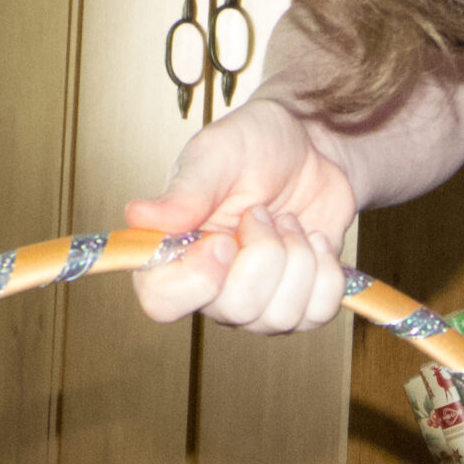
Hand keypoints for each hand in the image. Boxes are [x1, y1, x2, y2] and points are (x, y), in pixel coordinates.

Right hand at [125, 99, 355, 331]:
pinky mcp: (301, 305)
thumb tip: (137, 217)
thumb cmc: (256, 147)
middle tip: (262, 213)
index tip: (224, 241)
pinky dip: (325, 270)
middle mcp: (214, 289)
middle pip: (235, 310)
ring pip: (281, 316)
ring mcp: (259, 304)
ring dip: (297, 257)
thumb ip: (183, 192)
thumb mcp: (216, 155)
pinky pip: (317, 313)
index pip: (162, 302)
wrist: (312, 148)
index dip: (196, 281)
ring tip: (288, 221)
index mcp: (178, 254)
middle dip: (263, 254)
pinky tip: (313, 240)